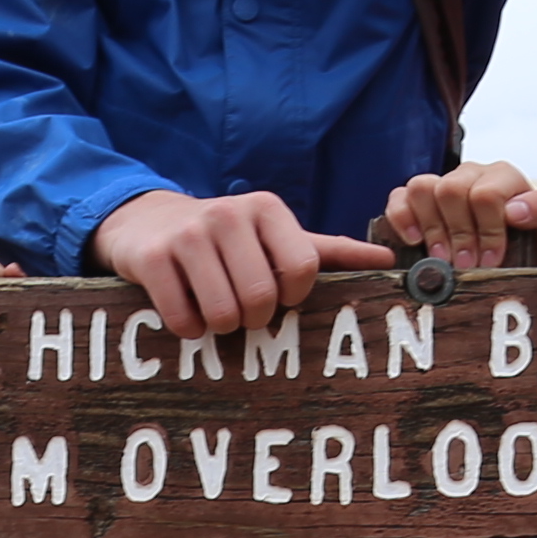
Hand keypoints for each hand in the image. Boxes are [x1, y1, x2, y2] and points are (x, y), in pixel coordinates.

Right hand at [91, 187, 390, 337]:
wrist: (147, 222)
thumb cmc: (226, 240)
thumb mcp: (276, 237)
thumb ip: (329, 252)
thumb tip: (389, 261)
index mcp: (266, 208)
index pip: (302, 268)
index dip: (293, 296)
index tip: (279, 295)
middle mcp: (227, 214)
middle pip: (261, 299)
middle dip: (254, 318)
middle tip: (242, 309)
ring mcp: (187, 235)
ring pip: (222, 314)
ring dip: (221, 327)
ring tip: (215, 310)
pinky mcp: (150, 258)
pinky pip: (183, 318)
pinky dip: (188, 329)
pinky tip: (187, 311)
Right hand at [375, 162, 536, 271]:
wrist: (516, 251)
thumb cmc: (531, 239)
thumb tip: (514, 211)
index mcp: (502, 176)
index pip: (486, 194)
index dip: (487, 231)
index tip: (491, 262)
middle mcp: (470, 174)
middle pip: (451, 190)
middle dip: (459, 234)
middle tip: (466, 267)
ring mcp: (441, 185)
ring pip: (423, 187)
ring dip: (431, 229)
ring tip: (442, 260)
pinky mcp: (416, 200)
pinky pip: (399, 197)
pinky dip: (402, 218)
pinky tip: (414, 241)